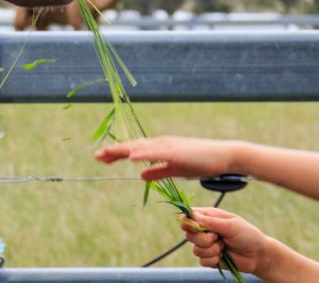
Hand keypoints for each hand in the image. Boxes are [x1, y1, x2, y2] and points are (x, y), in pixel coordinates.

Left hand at [93, 135, 236, 179]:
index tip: (102, 158)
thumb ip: (158, 171)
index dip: (117, 154)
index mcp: (160, 148)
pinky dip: (142, 153)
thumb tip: (140, 175)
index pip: (134, 150)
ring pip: (140, 147)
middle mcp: (161, 144)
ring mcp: (168, 146)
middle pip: (133, 146)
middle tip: (95, 156)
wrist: (223, 157)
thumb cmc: (201, 162)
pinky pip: (156, 152)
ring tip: (106, 153)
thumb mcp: (175, 170)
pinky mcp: (176, 151)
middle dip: (114, 151)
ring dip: (122, 150)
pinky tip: (131, 156)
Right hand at [181, 207, 276, 274]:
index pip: (189, 216)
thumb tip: (193, 215)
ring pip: (195, 249)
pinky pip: (202, 261)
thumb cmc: (247, 235)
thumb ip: (211, 221)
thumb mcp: (231, 225)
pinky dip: (213, 259)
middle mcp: (205, 230)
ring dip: (211, 250)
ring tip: (224, 247)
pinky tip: (223, 256)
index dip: (187, 221)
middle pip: (189, 235)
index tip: (193, 227)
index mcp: (209, 217)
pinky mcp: (209, 258)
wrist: (257, 255)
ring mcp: (206, 245)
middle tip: (217, 237)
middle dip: (203, 239)